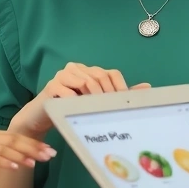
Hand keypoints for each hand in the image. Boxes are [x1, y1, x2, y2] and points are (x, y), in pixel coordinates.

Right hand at [0, 126, 55, 187]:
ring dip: (24, 155)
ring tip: (39, 161)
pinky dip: (6, 163)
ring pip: (4, 149)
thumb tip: (3, 157)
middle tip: (51, 153)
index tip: (46, 147)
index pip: (10, 135)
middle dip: (33, 146)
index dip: (30, 141)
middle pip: (11, 139)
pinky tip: (17, 168)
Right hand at [9, 62, 149, 139]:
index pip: (111, 73)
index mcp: (89, 71)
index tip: (123, 103)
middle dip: (107, 95)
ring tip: (96, 111)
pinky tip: (77, 109)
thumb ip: (117, 95)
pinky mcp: (51, 86)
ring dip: (93, 98)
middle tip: (110, 110)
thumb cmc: (69, 111)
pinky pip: (66, 90)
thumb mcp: (94, 104)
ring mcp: (63, 75)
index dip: (119, 87)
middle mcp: (77, 69)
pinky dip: (74, 100)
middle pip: (99, 77)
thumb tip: (146, 87)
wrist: (41, 118)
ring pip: (85, 82)